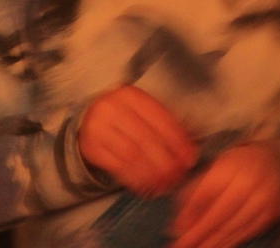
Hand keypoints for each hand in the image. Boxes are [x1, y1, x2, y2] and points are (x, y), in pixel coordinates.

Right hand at [78, 85, 197, 196]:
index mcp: (131, 95)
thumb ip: (166, 125)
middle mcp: (112, 107)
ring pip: (132, 155)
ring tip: (164, 184)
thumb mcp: (142, 112)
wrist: (89, 121)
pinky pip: (117, 166)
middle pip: (146, 139)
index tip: (190, 159)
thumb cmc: (124, 118)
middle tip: (178, 176)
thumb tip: (190, 149)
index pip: (160, 119)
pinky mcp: (90, 146)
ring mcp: (98, 126)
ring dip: (151, 174)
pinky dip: (135, 179)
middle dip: (166, 162)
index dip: (178, 141)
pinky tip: (146, 185)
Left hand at [170, 142, 279, 247]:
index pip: (205, 193)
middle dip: (198, 234)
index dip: (189, 214)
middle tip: (182, 247)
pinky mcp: (272, 213)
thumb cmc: (238, 167)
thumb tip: (177, 226)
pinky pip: (247, 232)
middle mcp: (248, 181)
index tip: (176, 233)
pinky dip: (230, 242)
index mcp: (230, 166)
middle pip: (219, 214)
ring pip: (233, 226)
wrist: (278, 162)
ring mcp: (263, 198)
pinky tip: (218, 247)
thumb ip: (194, 194)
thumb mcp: (215, 170)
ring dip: (213, 242)